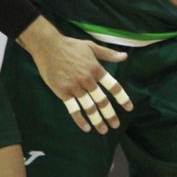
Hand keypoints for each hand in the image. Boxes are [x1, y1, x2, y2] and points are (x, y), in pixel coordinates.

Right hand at [20, 18, 132, 133]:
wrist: (48, 46)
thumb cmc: (70, 45)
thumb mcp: (91, 46)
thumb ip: (108, 54)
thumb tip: (125, 56)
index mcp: (96, 69)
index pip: (113, 86)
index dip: (122, 98)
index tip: (129, 108)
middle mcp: (87, 80)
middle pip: (102, 101)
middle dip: (110, 114)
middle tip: (116, 124)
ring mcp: (74, 87)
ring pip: (89, 107)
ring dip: (97, 120)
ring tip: (103, 130)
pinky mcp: (62, 92)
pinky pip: (73, 109)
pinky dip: (80, 120)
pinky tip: (86, 128)